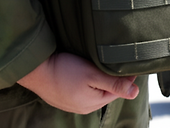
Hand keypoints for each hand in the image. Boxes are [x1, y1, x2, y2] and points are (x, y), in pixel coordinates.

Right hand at [17, 52, 139, 113]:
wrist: (35, 69)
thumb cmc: (64, 70)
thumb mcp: (92, 74)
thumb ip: (113, 83)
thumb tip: (135, 93)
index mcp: (93, 103)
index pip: (117, 91)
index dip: (125, 78)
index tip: (131, 65)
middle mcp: (83, 107)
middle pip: (105, 92)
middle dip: (112, 79)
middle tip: (118, 63)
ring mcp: (72, 103)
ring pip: (93, 91)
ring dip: (98, 80)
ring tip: (102, 66)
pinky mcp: (63, 97)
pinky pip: (80, 91)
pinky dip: (86, 82)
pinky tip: (83, 72)